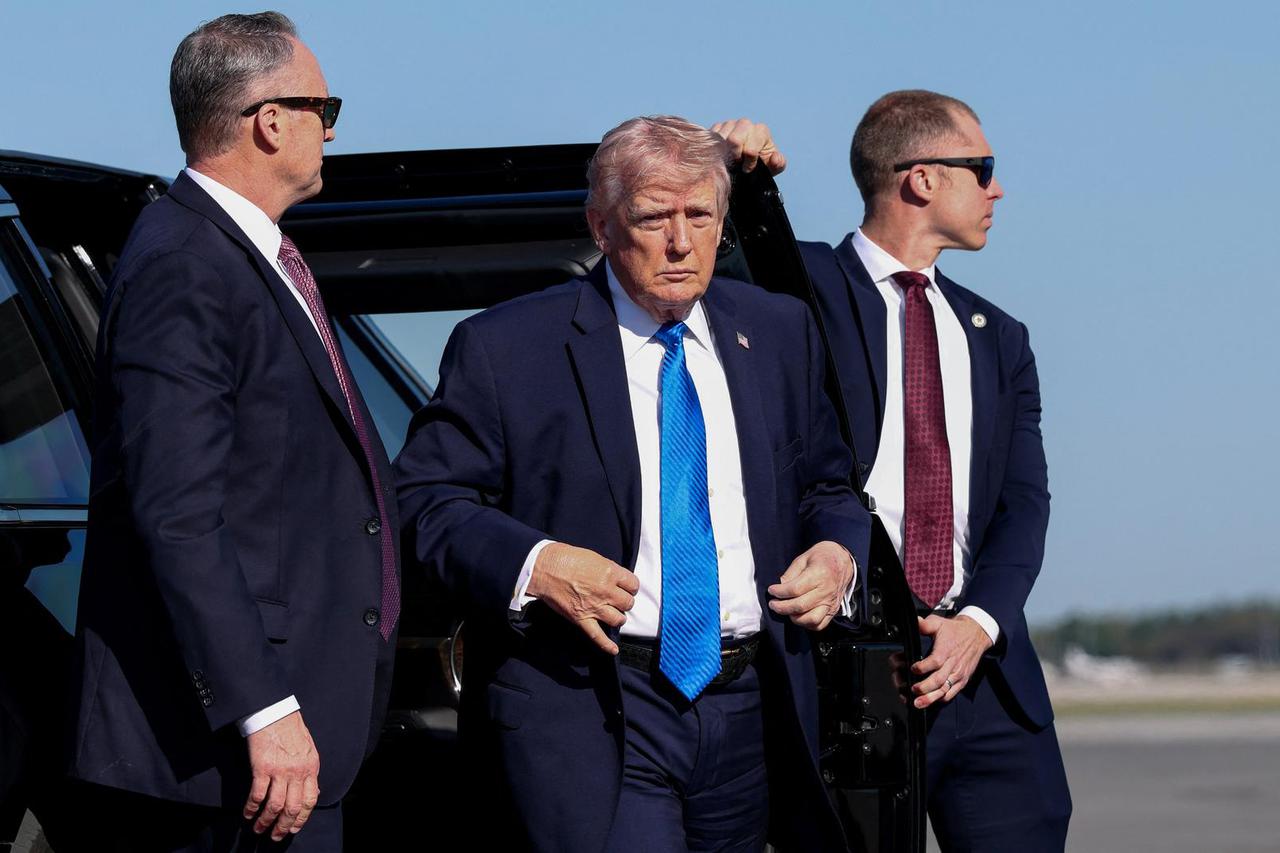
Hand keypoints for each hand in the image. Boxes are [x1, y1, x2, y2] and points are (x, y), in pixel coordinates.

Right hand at [244, 711, 319, 840]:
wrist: (275, 711)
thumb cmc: (291, 729)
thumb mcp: (309, 750)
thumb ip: (309, 771)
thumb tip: (311, 792)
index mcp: (311, 767)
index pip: (310, 800)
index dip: (302, 818)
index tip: (294, 828)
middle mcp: (298, 771)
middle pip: (292, 807)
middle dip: (284, 826)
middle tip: (276, 836)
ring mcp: (280, 771)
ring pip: (275, 805)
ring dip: (266, 821)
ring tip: (259, 829)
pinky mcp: (262, 768)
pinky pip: (257, 795)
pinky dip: (252, 808)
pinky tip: (248, 814)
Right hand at [526, 542, 638, 654]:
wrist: (543, 568)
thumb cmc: (565, 558)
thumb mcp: (593, 557)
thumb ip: (608, 570)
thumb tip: (616, 579)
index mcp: (609, 573)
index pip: (633, 584)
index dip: (630, 586)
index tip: (626, 587)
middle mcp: (605, 591)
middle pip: (628, 603)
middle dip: (624, 601)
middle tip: (618, 599)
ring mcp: (594, 607)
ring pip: (618, 619)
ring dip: (618, 617)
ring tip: (613, 614)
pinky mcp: (581, 618)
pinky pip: (597, 636)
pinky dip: (606, 645)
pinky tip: (613, 649)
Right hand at [710, 118, 787, 173]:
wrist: (746, 163)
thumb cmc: (761, 165)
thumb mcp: (773, 167)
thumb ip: (778, 163)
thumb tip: (775, 157)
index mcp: (761, 131)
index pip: (751, 148)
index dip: (749, 162)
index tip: (748, 169)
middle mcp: (745, 123)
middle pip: (734, 140)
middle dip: (734, 156)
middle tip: (736, 164)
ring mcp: (729, 124)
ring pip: (720, 140)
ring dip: (724, 154)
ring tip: (729, 160)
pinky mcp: (716, 128)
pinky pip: (710, 139)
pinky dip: (714, 150)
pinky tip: (721, 155)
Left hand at [767, 540, 853, 630]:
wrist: (843, 561)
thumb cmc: (822, 557)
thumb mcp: (804, 558)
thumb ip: (791, 573)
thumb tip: (780, 586)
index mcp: (819, 574)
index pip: (795, 589)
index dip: (780, 592)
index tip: (771, 590)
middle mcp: (826, 591)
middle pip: (800, 606)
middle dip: (782, 607)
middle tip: (773, 604)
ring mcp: (831, 602)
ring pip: (811, 619)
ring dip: (794, 618)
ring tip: (786, 610)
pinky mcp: (833, 610)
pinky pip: (819, 624)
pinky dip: (806, 624)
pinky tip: (798, 616)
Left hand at [910, 615, 993, 708]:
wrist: (976, 634)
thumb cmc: (955, 630)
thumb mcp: (939, 623)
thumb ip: (925, 624)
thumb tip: (914, 621)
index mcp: (946, 650)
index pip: (935, 661)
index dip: (922, 667)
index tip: (912, 668)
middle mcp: (953, 664)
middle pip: (939, 680)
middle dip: (925, 688)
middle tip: (913, 690)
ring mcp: (958, 674)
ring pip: (945, 690)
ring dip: (931, 698)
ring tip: (919, 703)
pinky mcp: (962, 680)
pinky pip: (952, 693)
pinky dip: (942, 699)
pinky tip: (932, 702)